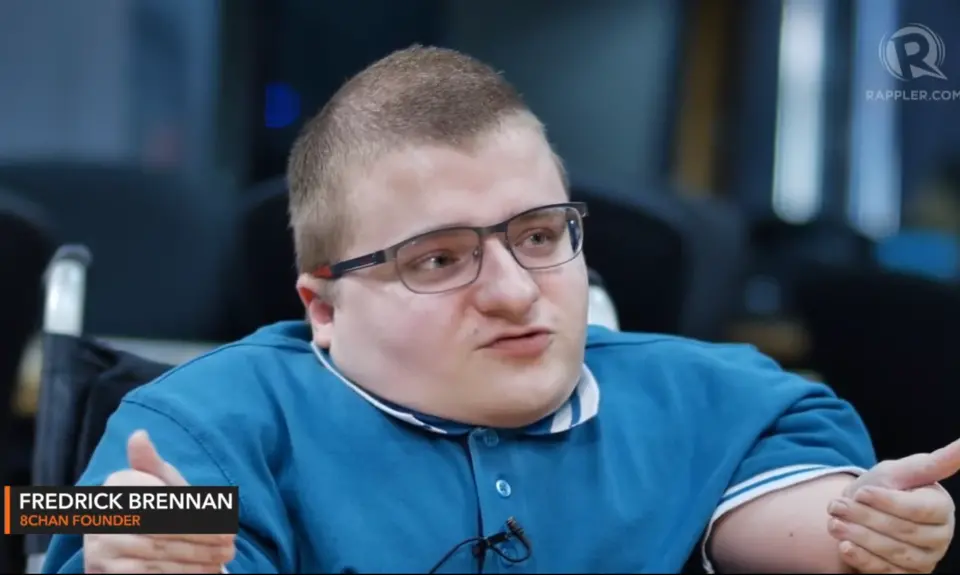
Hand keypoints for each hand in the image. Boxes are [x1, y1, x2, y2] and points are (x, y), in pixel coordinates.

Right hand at [83, 430, 235, 573]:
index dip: (199, 516)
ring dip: (195, 559)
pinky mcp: (100, 569)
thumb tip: (139, 435)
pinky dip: (179, 574)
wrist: (125, 540)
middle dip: (202, 540)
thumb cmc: (154, 504)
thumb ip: (152, 462)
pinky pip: (145, 573)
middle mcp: (102, 512)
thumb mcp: (159, 481)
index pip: (166, 502)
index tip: (228, 526)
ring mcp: (99, 543)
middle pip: (162, 529)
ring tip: (222, 560)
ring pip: (156, 553)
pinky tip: (204, 572)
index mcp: (118, 483)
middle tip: (230, 546)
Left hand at [827, 437, 959, 572]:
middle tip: (836, 507)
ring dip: (859, 538)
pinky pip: (886, 572)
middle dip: (865, 518)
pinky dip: (863, 560)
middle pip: (903, 532)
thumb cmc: (884, 487)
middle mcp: (940, 537)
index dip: (886, 502)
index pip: (917, 510)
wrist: (862, 512)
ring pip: (893, 553)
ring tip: (833, 523)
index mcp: (941, 508)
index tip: (861, 491)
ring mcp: (925, 560)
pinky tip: (844, 547)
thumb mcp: (900, 471)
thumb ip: (932, 462)